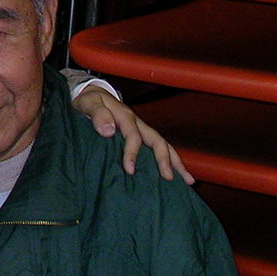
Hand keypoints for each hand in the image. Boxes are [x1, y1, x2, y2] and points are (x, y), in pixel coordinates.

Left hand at [71, 85, 193, 183]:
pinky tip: (179, 176)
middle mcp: (137, 123)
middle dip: (164, 159)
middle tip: (168, 178)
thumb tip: (109, 131)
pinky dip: (171, 160)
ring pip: (163, 145)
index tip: (130, 170)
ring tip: (188, 180)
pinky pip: (159, 148)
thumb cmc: (89, 101)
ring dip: (176, 161)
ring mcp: (142, 129)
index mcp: (125, 116)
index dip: (132, 153)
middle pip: (157, 140)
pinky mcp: (142, 135)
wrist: (92, 95)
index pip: (133, 136)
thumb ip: (97, 114)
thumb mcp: (88, 102)